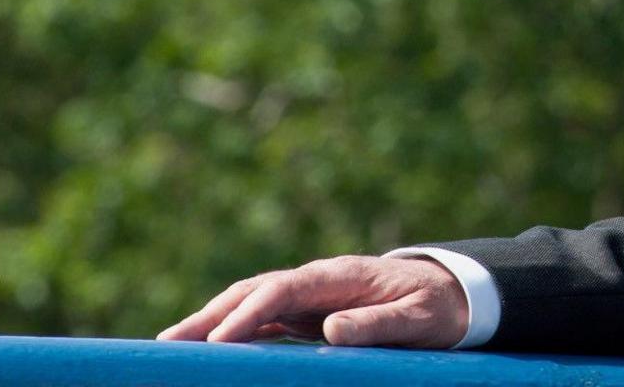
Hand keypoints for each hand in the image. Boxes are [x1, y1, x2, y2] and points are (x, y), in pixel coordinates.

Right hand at [155, 254, 468, 347]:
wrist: (454, 289)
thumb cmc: (438, 306)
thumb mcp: (417, 319)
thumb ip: (377, 324)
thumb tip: (331, 329)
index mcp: (341, 276)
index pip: (283, 289)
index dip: (249, 313)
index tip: (220, 339)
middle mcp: (319, 279)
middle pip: (255, 290)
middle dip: (211, 314)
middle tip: (170, 341)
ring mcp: (312, 293)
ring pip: (253, 302)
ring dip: (213, 320)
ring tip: (173, 344)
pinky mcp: (312, 309)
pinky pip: (266, 317)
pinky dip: (236, 329)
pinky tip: (212, 347)